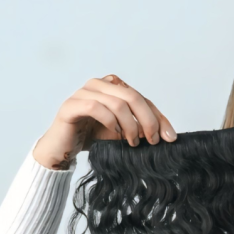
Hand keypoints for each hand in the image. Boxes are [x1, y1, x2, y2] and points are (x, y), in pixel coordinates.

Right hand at [32, 74, 177, 170]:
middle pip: (132, 97)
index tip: (169, 138)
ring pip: (117, 102)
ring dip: (130, 125)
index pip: (142, 98)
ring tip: (132, 142)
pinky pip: (95, 107)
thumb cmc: (92, 137)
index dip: (158, 117)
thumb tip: (168, 135)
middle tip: (151, 141)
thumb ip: (141, 127)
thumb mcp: (123, 132)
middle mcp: (98, 84)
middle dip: (147, 120)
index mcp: (113, 87)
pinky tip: (114, 134)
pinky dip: (110, 122)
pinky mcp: (71, 105)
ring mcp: (83, 92)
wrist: (63, 148)